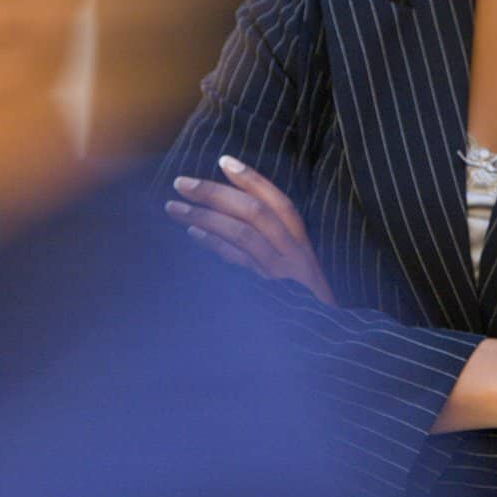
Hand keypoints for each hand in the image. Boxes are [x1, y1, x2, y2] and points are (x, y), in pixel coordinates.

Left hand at [167, 155, 335, 305]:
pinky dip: (214, 245)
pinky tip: (192, 234)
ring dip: (205, 217)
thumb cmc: (304, 296)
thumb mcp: (296, 262)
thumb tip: (235, 209)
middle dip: (216, 194)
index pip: (278, 201)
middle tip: (181, 183)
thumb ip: (275, 238)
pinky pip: (237, 264)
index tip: (223, 160)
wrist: (321, 335)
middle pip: (255, 213)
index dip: (251, 179)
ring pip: (242, 235)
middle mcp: (294, 252)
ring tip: (174, 207)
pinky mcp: (267, 295)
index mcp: (302, 239)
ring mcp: (281, 274)